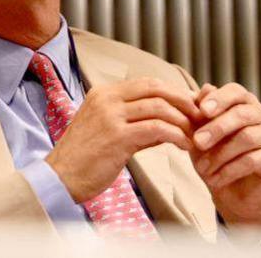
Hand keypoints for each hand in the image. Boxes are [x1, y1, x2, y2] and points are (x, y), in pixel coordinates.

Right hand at [46, 78, 201, 202]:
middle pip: (155, 88)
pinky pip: (156, 129)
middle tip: (200, 115)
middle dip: (182, 100)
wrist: (60, 178)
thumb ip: (137, 123)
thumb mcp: (109, 132)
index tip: (190, 105)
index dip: (172, 92)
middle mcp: (106, 99)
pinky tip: (184, 145)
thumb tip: (169, 123)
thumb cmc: (84, 159)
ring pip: (159, 107)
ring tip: (195, 134)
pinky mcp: (117, 136)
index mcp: (103, 93)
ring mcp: (110, 116)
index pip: (147, 83)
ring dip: (183, 120)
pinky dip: (176, 135)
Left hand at [190, 83, 260, 226]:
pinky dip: (230, 170)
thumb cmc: (213, 157)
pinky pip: (253, 160)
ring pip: (247, 137)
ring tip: (202, 168)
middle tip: (198, 142)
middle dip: (217, 128)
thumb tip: (204, 89)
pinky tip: (216, 179)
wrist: (230, 193)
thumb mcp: (199, 135)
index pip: (236, 92)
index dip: (219, 99)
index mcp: (244, 103)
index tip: (202, 110)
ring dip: (221, 154)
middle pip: (242, 114)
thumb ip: (200, 114)